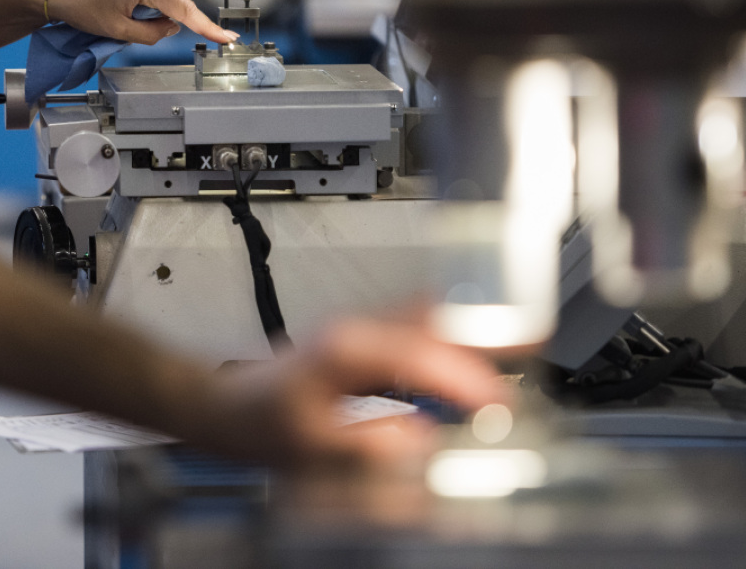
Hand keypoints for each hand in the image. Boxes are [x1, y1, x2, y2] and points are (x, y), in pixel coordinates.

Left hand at [45, 0, 234, 44]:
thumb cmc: (81, 7)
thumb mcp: (119, 31)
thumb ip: (153, 34)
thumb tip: (172, 27)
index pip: (185, 10)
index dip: (207, 28)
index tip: (226, 38)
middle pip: (178, 3)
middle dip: (169, 22)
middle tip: (136, 29)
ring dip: (159, 13)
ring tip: (126, 17)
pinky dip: (154, 5)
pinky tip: (131, 10)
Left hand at [186, 319, 505, 466]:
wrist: (228, 406)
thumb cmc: (261, 423)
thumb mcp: (311, 446)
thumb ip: (367, 444)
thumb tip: (419, 440)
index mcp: (344, 349)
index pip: (418, 352)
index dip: (462, 375)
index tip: (498, 400)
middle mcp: (356, 330)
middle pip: (432, 319)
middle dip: (485, 331)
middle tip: (535, 347)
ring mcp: (361, 330)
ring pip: (428, 317)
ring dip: (473, 331)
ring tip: (521, 347)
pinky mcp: (364, 340)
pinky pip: (418, 328)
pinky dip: (453, 338)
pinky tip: (476, 354)